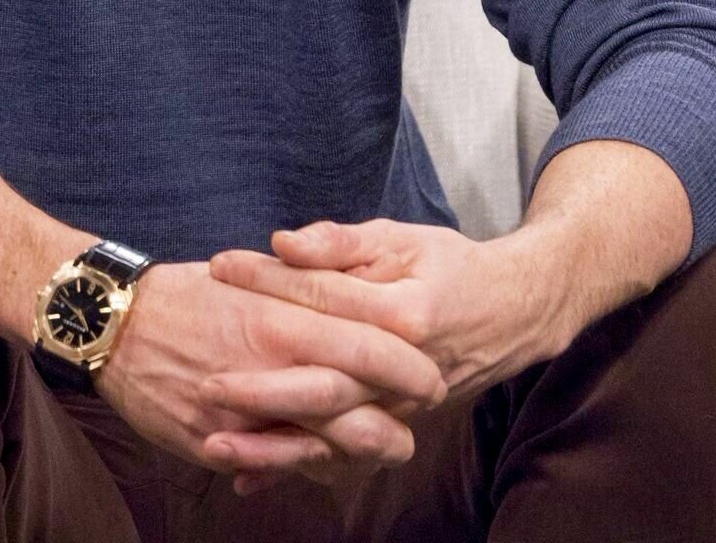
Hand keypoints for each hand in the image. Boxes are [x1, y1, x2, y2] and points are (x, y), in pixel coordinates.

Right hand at [94, 257, 445, 495]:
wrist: (110, 324)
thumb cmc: (184, 291)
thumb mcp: (247, 276)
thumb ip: (297, 291)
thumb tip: (343, 300)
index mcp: (280, 321)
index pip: (366, 350)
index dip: (406, 368)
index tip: (431, 373)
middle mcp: (267, 373)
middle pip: (354, 413)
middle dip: (394, 424)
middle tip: (418, 423)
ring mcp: (241, 418)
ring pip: (319, 450)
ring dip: (357, 454)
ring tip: (385, 447)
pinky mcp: (214, 446)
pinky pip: (270, 465)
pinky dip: (301, 466)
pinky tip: (323, 464)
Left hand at [203, 219, 566, 494]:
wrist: (512, 313)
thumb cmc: (448, 266)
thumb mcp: (399, 238)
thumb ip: (339, 242)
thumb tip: (283, 243)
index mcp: (403, 313)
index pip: (322, 295)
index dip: (268, 279)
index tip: (219, 266)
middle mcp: (403, 372)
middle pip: (323, 384)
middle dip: (260, 387)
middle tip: (203, 380)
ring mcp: (400, 408)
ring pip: (330, 435)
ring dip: (272, 445)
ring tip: (214, 442)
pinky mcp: (394, 428)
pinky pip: (339, 456)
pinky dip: (293, 470)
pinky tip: (246, 478)